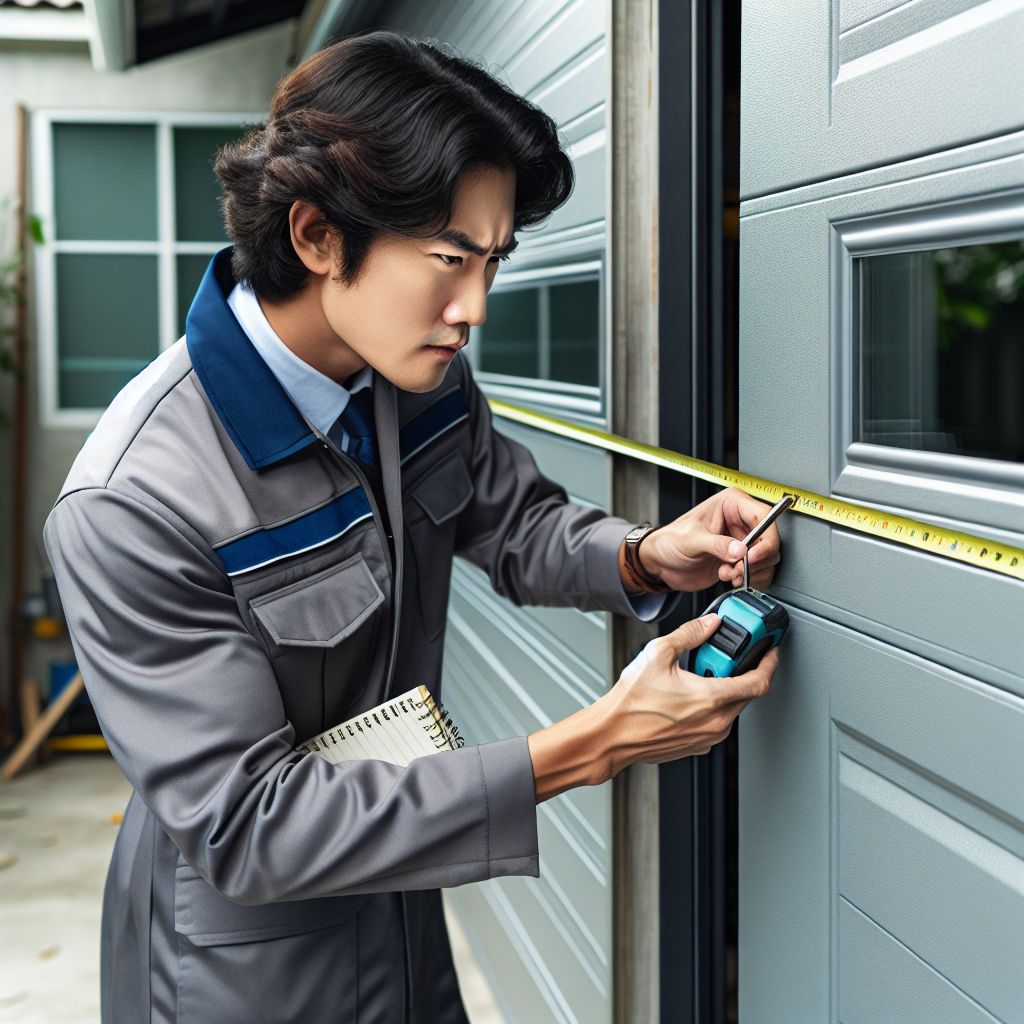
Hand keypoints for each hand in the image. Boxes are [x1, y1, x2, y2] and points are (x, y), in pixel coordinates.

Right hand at [597, 614, 777, 771]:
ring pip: (732, 708)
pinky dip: (712, 706)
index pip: (758, 682)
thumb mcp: (658, 654)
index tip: (770, 652)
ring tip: (697, 678)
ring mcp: (709, 737)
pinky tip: (688, 697)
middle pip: (747, 694)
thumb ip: (690, 634)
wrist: (614, 735)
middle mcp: (716, 722)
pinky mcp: (700, 745)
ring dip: (724, 690)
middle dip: (741, 672)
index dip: (770, 663)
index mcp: (711, 698)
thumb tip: (710, 624)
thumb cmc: (631, 703)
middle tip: (722, 659)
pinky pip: (717, 722)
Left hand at [639, 487, 781, 590]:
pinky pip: (759, 572)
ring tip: (727, 573)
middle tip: (736, 568)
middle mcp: (741, 522)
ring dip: (750, 572)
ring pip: (767, 559)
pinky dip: (748, 579)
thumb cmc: (669, 541)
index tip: (753, 555)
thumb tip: (740, 550)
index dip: (765, 538)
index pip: (764, 516)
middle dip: (755, 560)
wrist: (660, 563)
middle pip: (770, 540)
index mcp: (732, 504)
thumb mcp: (691, 540)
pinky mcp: (740, 560)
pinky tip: (729, 578)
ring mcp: (742, 541)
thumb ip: (716, 544)